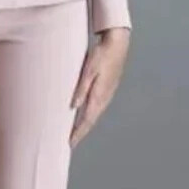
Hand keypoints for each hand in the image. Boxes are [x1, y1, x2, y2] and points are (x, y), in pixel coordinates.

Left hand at [69, 26, 129, 147]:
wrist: (118, 45)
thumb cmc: (101, 55)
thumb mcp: (89, 70)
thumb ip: (81, 88)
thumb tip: (74, 106)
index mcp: (99, 95)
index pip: (87, 120)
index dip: (78, 133)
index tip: (70, 143)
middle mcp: (104, 98)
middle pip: (91, 120)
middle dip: (81, 132)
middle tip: (70, 142)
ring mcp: (108, 94)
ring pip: (95, 114)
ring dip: (85, 124)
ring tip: (75, 132)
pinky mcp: (108, 89)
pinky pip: (97, 107)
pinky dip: (90, 115)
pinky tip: (84, 115)